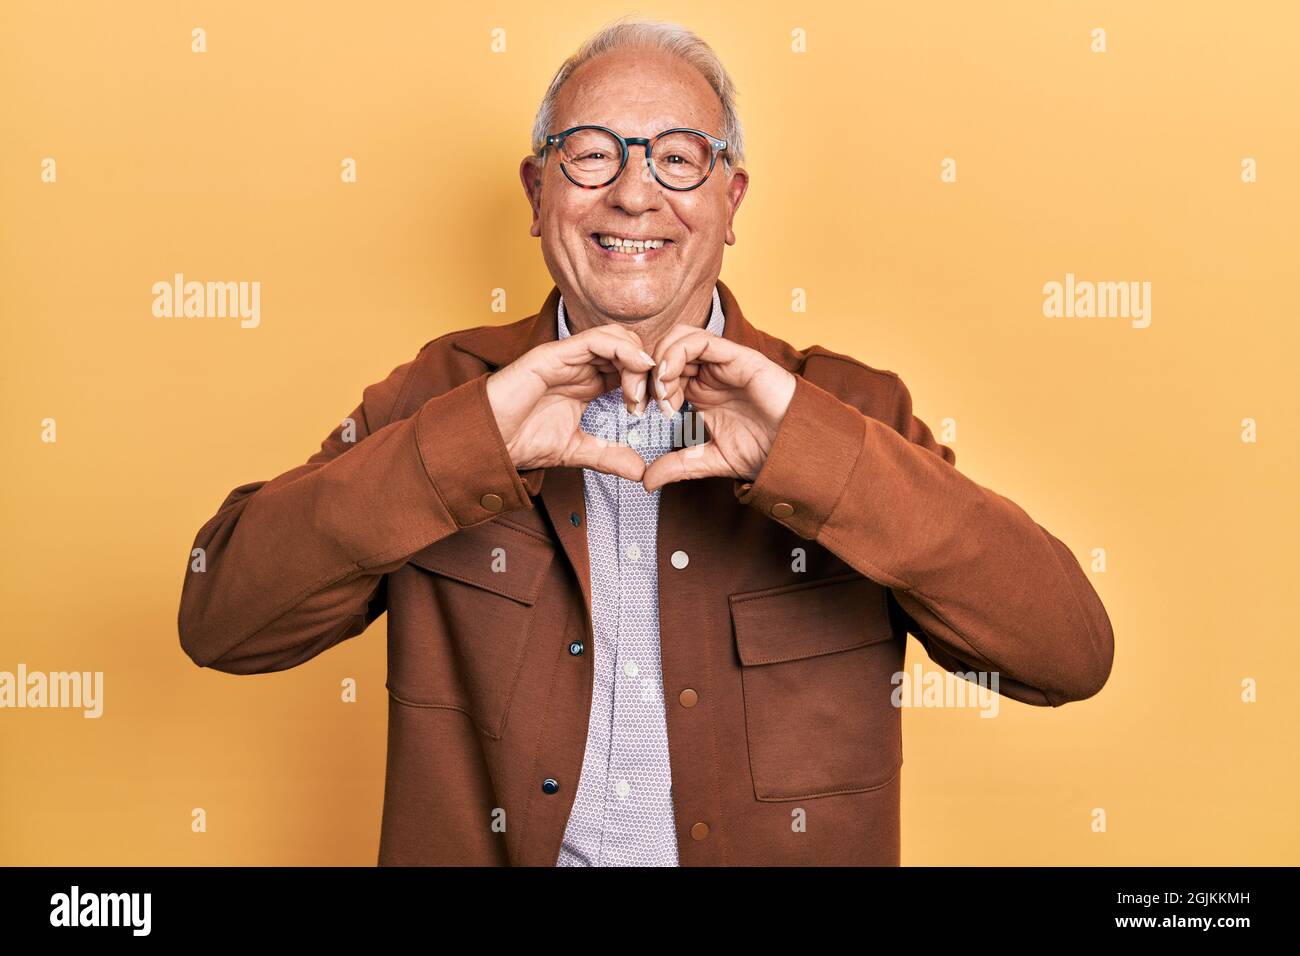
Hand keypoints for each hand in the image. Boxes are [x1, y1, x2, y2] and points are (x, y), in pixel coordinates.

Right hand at [486, 325, 655, 481]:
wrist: (487, 443)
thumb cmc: (520, 441)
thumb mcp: (576, 451)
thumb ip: (608, 457)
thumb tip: (641, 471)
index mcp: (588, 382)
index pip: (631, 368)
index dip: (652, 382)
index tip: (664, 409)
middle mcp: (580, 365)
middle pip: (630, 349)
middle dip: (652, 371)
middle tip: (661, 400)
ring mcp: (567, 356)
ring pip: (618, 339)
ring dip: (640, 361)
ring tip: (646, 391)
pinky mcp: (554, 353)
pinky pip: (596, 339)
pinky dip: (623, 349)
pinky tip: (638, 368)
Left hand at [642, 325, 797, 492]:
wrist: (797, 449)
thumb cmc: (763, 450)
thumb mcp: (709, 460)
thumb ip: (678, 466)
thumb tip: (646, 481)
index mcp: (699, 390)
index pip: (660, 371)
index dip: (643, 386)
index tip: (638, 413)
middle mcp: (708, 372)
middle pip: (664, 350)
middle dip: (645, 372)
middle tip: (642, 401)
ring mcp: (722, 362)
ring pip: (678, 338)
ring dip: (660, 360)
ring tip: (659, 392)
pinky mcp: (737, 356)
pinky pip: (699, 340)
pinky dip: (676, 353)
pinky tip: (669, 379)